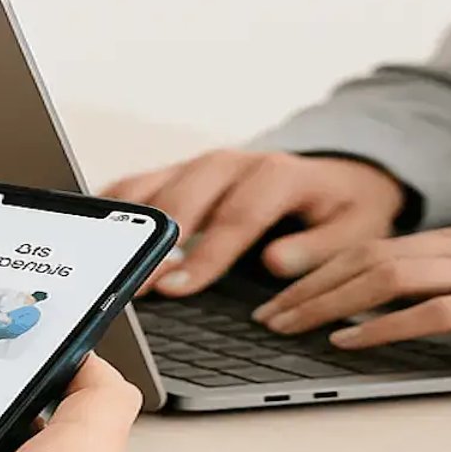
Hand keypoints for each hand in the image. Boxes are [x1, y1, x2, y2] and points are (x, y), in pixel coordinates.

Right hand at [104, 150, 405, 295]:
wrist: (338, 174)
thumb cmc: (344, 209)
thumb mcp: (357, 230)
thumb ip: (320, 248)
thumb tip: (276, 261)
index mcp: (278, 175)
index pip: (236, 217)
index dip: (206, 255)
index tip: (178, 287)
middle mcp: (234, 164)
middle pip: (185, 199)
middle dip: (157, 242)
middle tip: (134, 282)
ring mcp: (203, 165)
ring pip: (155, 187)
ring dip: (128, 224)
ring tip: (104, 260)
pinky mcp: (181, 172)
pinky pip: (139, 185)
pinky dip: (114, 206)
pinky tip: (93, 230)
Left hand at [251, 214, 450, 356]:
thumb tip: (440, 310)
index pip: (397, 243)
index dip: (334, 266)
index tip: (292, 289)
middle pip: (382, 252)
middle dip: (315, 281)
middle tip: (269, 308)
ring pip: (400, 274)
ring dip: (334, 302)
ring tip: (292, 325)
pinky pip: (444, 309)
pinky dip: (387, 324)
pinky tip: (354, 339)